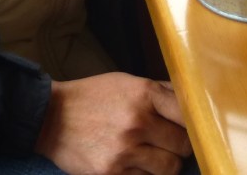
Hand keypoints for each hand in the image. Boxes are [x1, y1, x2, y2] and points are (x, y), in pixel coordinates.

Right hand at [34, 73, 192, 174]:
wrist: (52, 117)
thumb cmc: (93, 97)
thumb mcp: (126, 82)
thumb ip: (159, 91)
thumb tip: (190, 99)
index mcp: (144, 94)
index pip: (188, 115)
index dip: (194, 124)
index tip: (193, 129)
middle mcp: (137, 122)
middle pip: (183, 146)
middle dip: (181, 147)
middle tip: (172, 144)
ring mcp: (125, 151)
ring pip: (168, 168)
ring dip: (165, 164)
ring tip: (154, 155)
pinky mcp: (112, 173)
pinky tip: (136, 164)